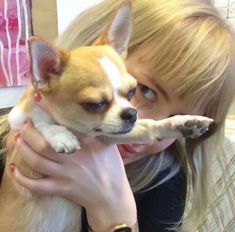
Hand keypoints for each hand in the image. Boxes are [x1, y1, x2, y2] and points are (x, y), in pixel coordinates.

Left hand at [8, 121, 136, 230]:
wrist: (112, 196)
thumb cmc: (112, 168)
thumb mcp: (109, 145)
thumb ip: (98, 132)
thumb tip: (89, 118)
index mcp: (87, 144)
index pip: (66, 123)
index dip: (49, 110)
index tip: (38, 98)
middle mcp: (73, 158)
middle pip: (44, 144)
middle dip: (29, 133)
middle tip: (24, 124)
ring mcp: (65, 174)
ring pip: (37, 162)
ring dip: (23, 149)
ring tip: (18, 139)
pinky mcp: (61, 188)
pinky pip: (37, 186)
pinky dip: (22, 179)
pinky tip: (13, 169)